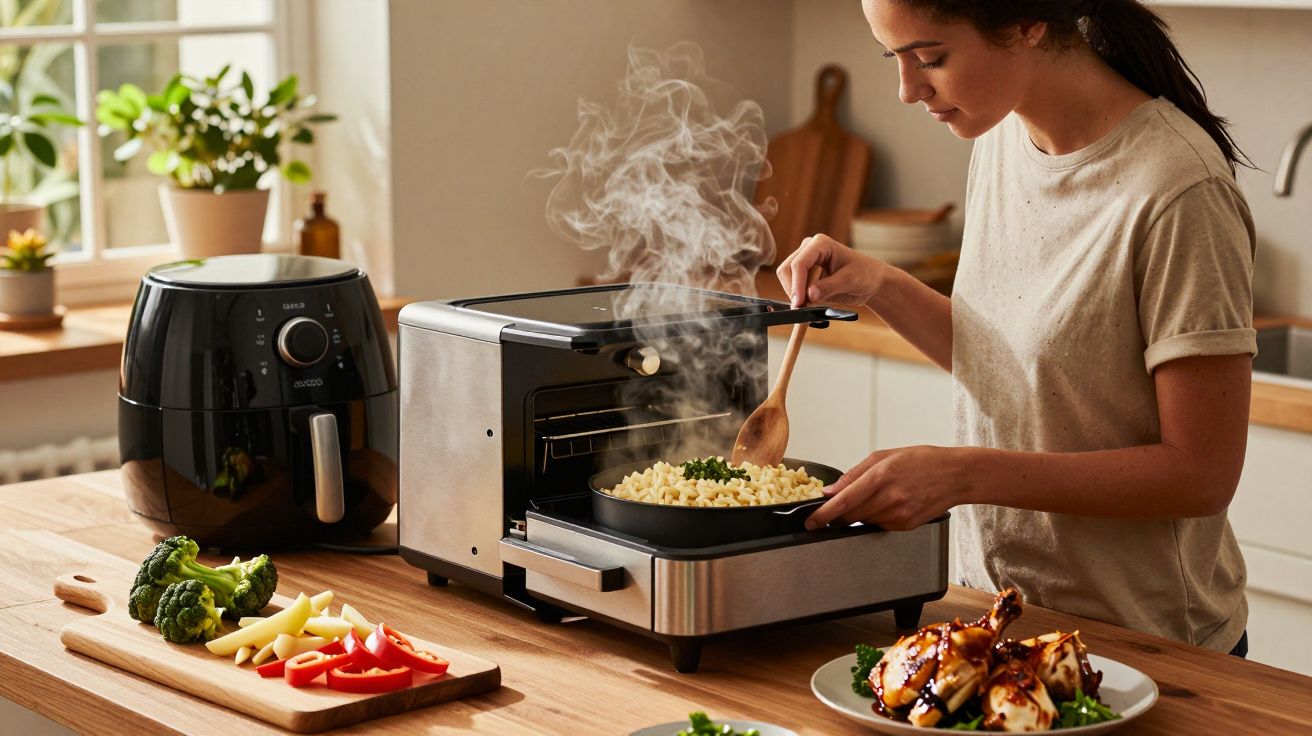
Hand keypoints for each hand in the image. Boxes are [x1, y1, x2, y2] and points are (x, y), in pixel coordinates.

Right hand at [776, 233, 887, 307]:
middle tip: (803, 307)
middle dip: (794, 289)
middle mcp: (809, 249)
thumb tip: (810, 295)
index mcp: (820, 244)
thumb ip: (829, 287)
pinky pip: (793, 287)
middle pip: (787, 270)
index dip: (797, 284)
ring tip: (812, 304)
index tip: (799, 302)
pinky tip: (812, 302)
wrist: (871, 282)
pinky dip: (799, 297)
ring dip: (796, 294)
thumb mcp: (850, 280)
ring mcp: (805, 261)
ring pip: (786, 279)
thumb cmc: (865, 275)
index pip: (799, 264)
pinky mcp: (805, 274)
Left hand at [805, 446, 968, 531]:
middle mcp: (890, 498)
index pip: (844, 501)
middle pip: (850, 515)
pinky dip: (877, 517)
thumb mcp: (885, 456)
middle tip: (841, 504)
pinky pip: (880, 525)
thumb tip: (831, 490)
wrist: (956, 475)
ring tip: (878, 495)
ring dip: (860, 513)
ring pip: (864, 521)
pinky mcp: (906, 526)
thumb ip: (854, 474)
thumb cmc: (922, 461)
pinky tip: (892, 503)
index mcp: (881, 476)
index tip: (810, 521)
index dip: (824, 514)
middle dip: (840, 513)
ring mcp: (899, 515)